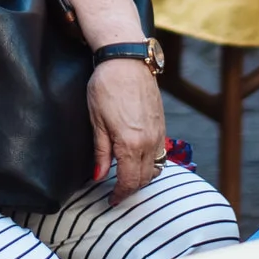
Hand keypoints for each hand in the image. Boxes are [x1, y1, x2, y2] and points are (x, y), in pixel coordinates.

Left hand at [88, 57, 164, 199]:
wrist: (127, 59)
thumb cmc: (106, 86)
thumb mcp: (96, 120)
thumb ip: (100, 152)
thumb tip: (98, 176)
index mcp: (130, 144)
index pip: (128, 181)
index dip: (119, 194)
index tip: (111, 200)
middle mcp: (148, 142)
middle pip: (143, 179)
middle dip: (130, 189)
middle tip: (116, 193)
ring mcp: (158, 133)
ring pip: (155, 168)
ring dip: (142, 178)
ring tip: (127, 178)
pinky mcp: (162, 124)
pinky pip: (160, 153)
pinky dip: (151, 163)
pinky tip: (139, 160)